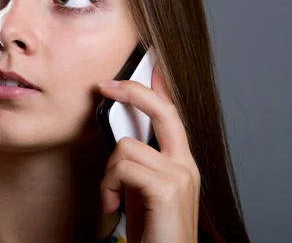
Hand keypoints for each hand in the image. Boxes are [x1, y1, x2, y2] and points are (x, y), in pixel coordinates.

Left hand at [98, 67, 199, 242]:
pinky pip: (124, 167)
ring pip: (126, 147)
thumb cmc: (152, 232)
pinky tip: (114, 205)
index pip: (172, 116)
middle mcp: (186, 165)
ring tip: (112, 197)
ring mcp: (180, 175)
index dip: (160, 88)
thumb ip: (138, 166)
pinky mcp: (168, 188)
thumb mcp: (142, 192)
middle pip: (163, 111)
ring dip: (109, 174)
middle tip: (105, 86)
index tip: (151, 67)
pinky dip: (110, 186)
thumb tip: (121, 143)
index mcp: (180, 164)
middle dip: (133, 91)